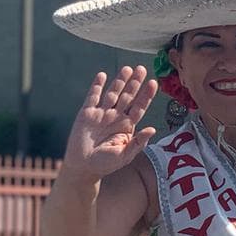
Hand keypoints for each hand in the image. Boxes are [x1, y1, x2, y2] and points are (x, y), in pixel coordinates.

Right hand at [63, 67, 157, 181]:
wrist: (82, 167)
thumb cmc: (105, 164)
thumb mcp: (124, 156)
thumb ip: (138, 143)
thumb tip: (152, 129)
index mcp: (127, 126)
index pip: (139, 107)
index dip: (146, 95)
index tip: (153, 83)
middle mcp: (116, 117)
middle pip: (128, 96)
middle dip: (135, 83)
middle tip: (142, 69)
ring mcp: (101, 113)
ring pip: (112, 93)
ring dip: (120, 81)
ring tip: (127, 69)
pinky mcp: (87, 113)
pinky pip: (93, 96)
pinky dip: (97, 86)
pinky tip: (102, 76)